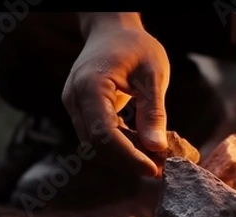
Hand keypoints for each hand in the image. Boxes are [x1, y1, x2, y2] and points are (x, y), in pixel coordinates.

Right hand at [62, 13, 169, 176]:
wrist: (113, 29)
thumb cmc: (136, 46)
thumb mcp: (153, 75)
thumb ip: (153, 112)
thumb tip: (158, 148)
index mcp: (90, 86)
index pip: (104, 135)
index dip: (129, 157)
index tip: (155, 169)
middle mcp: (75, 99)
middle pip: (97, 146)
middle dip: (128, 161)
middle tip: (161, 168)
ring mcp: (74, 106)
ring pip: (96, 146)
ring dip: (124, 157)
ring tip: (156, 159)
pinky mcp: (81, 110)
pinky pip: (98, 136)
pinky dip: (120, 146)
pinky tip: (144, 147)